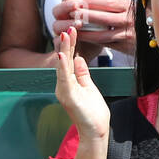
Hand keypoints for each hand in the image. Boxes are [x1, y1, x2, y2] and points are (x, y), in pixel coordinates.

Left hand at [50, 0, 135, 57]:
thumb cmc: (145, 16)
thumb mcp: (136, 5)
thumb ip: (120, 3)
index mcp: (130, 6)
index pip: (106, 2)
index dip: (89, 2)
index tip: (77, 0)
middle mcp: (129, 20)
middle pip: (101, 18)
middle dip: (82, 16)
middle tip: (69, 13)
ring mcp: (127, 35)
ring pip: (100, 34)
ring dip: (84, 32)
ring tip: (72, 28)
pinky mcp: (126, 47)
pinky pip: (106, 44)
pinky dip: (93, 41)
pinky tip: (85, 39)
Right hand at [53, 26, 110, 142]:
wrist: (95, 131)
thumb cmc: (92, 112)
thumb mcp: (89, 87)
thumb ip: (82, 74)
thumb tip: (79, 58)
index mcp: (69, 82)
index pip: (70, 60)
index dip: (71, 45)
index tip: (73, 30)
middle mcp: (63, 85)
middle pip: (65, 60)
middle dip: (66, 43)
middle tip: (69, 27)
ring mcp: (64, 91)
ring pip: (63, 67)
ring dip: (63, 50)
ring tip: (64, 35)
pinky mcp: (68, 97)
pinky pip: (65, 79)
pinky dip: (63, 67)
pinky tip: (63, 56)